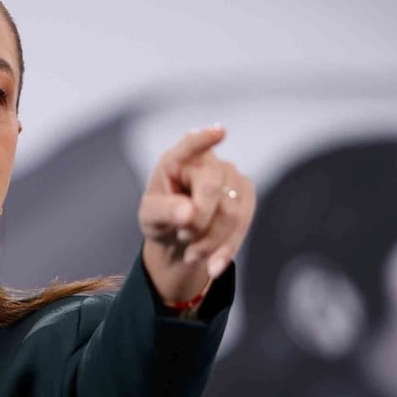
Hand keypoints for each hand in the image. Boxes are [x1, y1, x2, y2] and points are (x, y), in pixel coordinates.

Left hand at [139, 124, 254, 304]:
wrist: (181, 239)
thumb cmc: (162, 219)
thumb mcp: (151, 218)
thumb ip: (164, 212)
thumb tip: (188, 213)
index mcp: (177, 160)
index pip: (190, 145)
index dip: (204, 139)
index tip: (220, 131)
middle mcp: (207, 161)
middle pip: (211, 191)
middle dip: (197, 223)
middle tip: (181, 237)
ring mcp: (231, 175)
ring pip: (231, 212)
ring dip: (210, 241)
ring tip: (191, 251)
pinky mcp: (246, 195)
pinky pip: (244, 224)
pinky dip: (226, 249)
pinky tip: (213, 266)